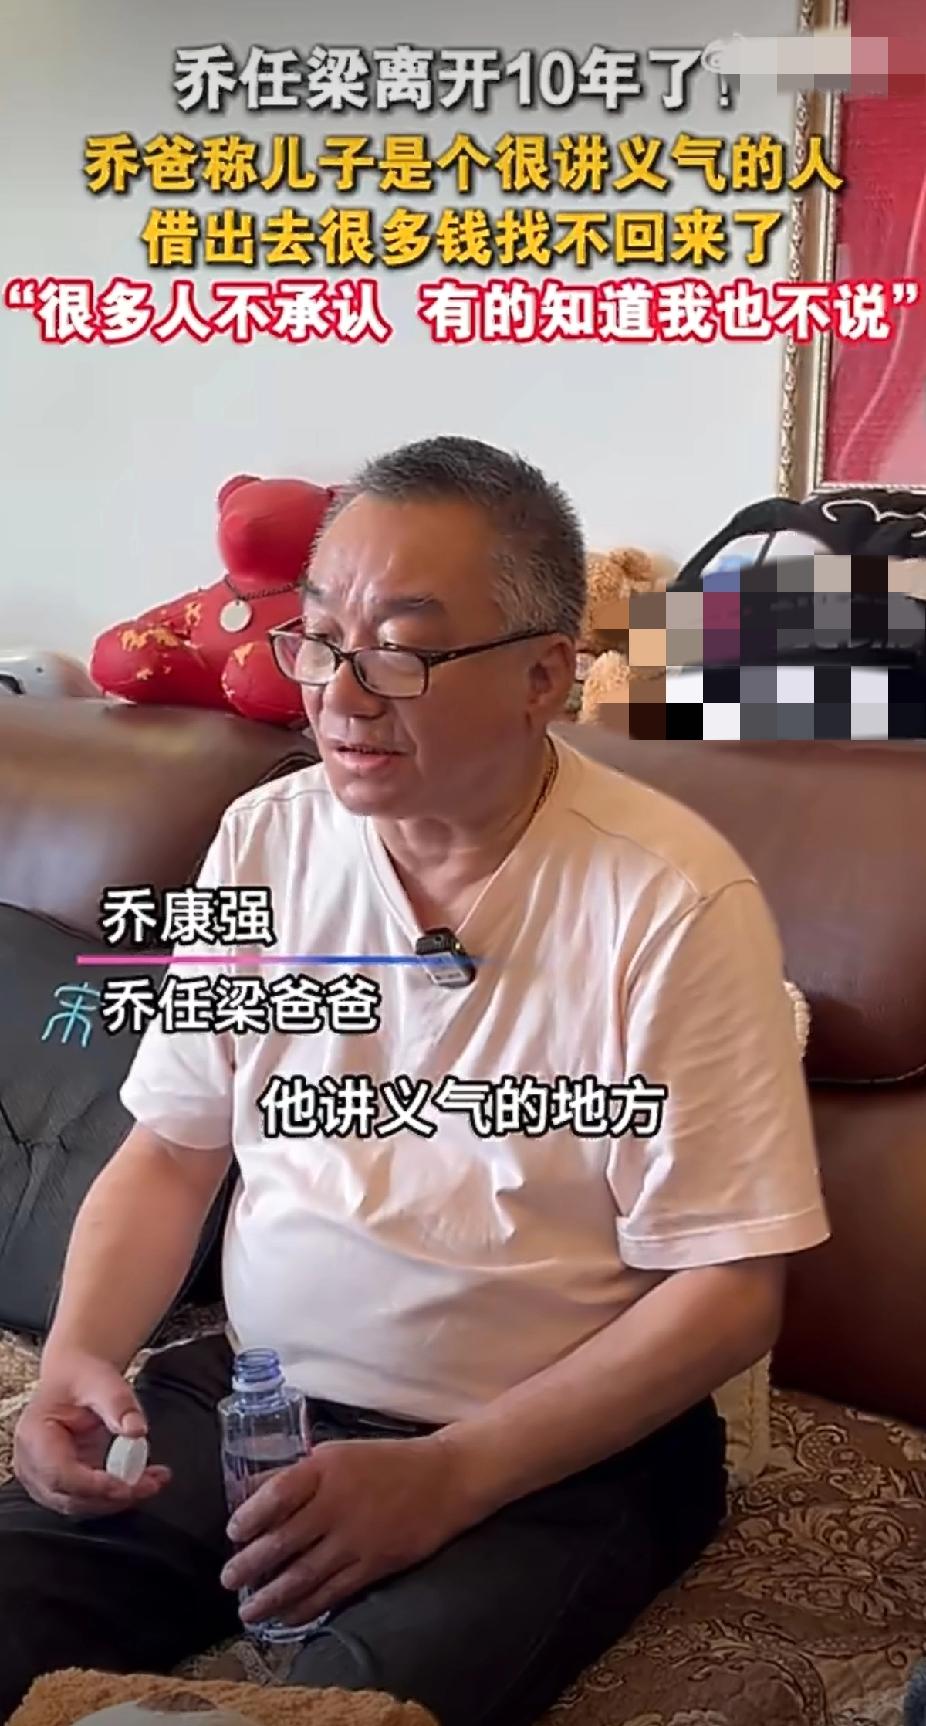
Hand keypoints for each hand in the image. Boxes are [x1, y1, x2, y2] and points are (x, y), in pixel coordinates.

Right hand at [13, 1349, 170, 1517]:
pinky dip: (117, 1494)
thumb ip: (119, 1404)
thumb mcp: (103, 1381)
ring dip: (119, 1498)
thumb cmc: (82, 1378)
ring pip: (82, 1504)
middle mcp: (33, 1463)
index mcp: (35, 1436)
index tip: (127, 1484)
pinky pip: (89, 1499)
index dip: (93, 1485)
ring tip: (154, 1480)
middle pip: (70, 1497)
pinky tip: (144, 1481)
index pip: (59, 1474)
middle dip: (114, 1496)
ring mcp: (45, 1478)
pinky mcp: (63, 1485)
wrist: (74, 1377)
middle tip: (152, 1483)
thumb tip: (136, 1429)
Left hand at [220, 1433, 473, 1627]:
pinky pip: (332, 1592)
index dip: (250, 1516)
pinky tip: (287, 1617)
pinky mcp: (374, 1564)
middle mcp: (337, 1503)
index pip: (277, 1494)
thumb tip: (248, 1491)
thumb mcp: (337, 1454)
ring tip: (248, 1611)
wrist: (444, 1478)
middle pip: (284, 1540)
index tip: (232, 1533)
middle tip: (227, 1580)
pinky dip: (306, 1608)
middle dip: (251, 1565)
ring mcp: (356, 1538)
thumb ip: (295, 1474)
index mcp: (325, 1468)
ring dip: (271, 1596)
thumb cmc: (385, 1462)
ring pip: (304, 1574)